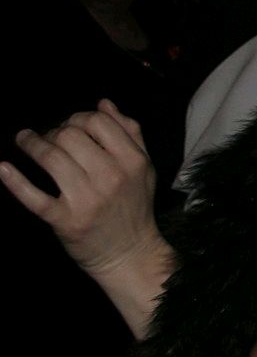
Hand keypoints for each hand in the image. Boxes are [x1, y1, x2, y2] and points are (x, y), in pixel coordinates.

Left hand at [1, 99, 163, 274]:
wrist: (129, 252)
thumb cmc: (134, 206)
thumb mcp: (143, 167)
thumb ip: (129, 133)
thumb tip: (104, 104)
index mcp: (132, 160)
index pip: (97, 122)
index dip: (78, 117)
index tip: (68, 125)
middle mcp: (110, 176)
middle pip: (71, 135)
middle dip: (53, 131)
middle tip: (47, 137)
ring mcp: (86, 199)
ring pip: (51, 158)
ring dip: (31, 144)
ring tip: (24, 141)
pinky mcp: (64, 220)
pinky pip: (34, 196)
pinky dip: (15, 181)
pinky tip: (4, 167)